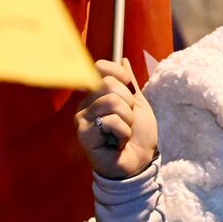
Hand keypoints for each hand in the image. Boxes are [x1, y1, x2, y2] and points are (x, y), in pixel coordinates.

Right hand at [75, 58, 156, 179]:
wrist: (140, 162)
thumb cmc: (138, 135)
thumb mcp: (138, 104)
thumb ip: (129, 83)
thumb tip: (123, 59)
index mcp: (98, 94)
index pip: (101, 67)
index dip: (119, 74)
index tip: (130, 89)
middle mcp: (86, 103)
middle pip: (108, 83)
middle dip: (128, 102)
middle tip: (128, 120)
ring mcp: (83, 118)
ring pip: (111, 102)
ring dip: (127, 120)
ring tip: (123, 133)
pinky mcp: (84, 133)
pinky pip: (110, 120)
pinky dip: (123, 132)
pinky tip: (118, 143)